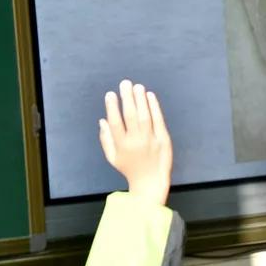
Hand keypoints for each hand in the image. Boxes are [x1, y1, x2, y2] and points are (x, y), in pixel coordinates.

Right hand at [98, 80, 172, 205]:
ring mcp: (151, 140)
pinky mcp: (163, 139)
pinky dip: (154, 107)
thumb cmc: (129, 168)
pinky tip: (150, 96)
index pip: (115, 123)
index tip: (110, 94)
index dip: (112, 107)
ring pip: (144, 116)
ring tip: (137, 87)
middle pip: (130, 116)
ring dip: (140, 100)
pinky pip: (158, 120)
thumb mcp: (112, 157)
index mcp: (121, 145)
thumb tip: (102, 120)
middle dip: (127, 98)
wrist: (150, 182)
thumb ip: (105, 139)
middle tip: (124, 83)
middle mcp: (136, 141)